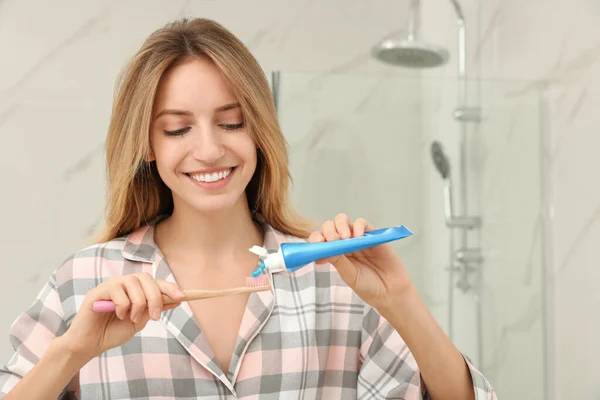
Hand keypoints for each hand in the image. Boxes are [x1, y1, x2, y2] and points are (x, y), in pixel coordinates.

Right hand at [62, 273, 184, 359]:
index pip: (155, 282)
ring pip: (134, 284)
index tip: (182, 297)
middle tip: (155, 317)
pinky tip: (117, 315)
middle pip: (146, 279)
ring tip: (132, 319)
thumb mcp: (139, 321)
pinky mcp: (98, 292)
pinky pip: (118, 291)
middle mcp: (123, 283)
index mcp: (135, 290)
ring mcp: (111, 285)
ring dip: (138, 304)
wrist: (90, 345)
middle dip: (155, 297)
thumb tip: (176, 300)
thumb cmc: (112, 332)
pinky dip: (123, 306)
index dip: (169, 287)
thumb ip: (153, 309)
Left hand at [308, 213, 412, 309]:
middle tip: (332, 240)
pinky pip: (363, 223)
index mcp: (335, 253)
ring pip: (343, 221)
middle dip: (328, 231)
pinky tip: (358, 236)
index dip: (317, 239)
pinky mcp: (372, 235)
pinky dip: (358, 226)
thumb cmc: (368, 286)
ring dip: (340, 226)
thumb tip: (322, 250)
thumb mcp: (349, 275)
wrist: (389, 292)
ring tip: (344, 237)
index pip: (321, 240)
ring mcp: (358, 238)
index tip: (317, 245)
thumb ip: (337, 261)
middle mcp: (345, 243)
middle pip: (330, 227)